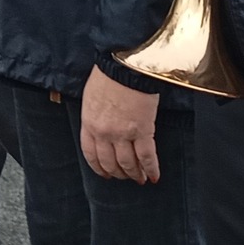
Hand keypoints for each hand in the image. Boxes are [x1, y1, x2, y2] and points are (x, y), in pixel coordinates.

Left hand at [80, 67, 160, 183]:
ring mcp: (123, 134)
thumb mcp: (91, 96)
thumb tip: (99, 126)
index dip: (98, 167)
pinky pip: (147, 157)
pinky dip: (151, 169)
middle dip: (118, 173)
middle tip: (125, 177)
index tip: (105, 173)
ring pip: (128, 164)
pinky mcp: (142, 131)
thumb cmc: (109, 74)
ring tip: (140, 179)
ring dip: (135, 174)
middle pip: (110, 162)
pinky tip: (154, 176)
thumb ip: (94, 115)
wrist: (125, 65)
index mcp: (89, 122)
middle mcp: (104, 132)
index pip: (91, 153)